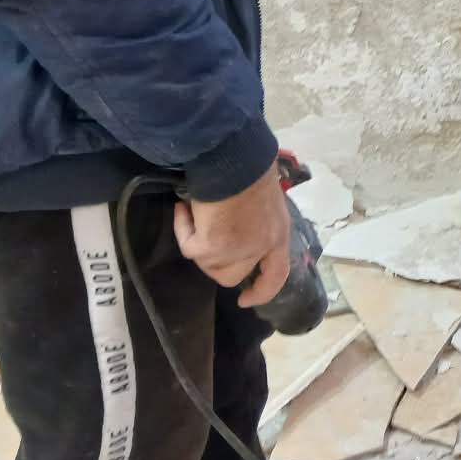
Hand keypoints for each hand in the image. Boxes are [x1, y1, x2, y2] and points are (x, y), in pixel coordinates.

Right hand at [175, 167, 290, 307]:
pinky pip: (189, 248)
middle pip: (233, 277)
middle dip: (216, 263)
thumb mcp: (265, 200)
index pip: (276, 275)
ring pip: (207, 264)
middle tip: (205, 242)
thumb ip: (257, 222)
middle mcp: (260, 248)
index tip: (246, 300)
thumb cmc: (249, 170)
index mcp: (278, 236)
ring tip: (197, 212)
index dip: (262, 291)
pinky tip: (184, 209)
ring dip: (197, 241)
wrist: (232, 159)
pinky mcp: (211, 248)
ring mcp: (236, 251)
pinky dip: (183, 228)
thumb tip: (240, 227)